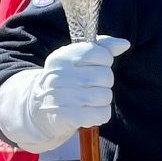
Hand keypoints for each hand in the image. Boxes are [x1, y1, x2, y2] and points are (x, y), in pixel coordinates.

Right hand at [0, 35, 129, 151]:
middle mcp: (61, 75)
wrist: (37, 107)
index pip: (101, 54)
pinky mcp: (69, 116)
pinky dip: (101, 114)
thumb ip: (102, 47)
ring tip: (90, 99)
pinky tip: (90, 111)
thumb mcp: (76, 58)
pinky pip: (102, 114)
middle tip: (92, 86)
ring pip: (106, 96)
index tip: (95, 66)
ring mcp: (64, 96)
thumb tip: (124, 44)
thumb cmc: (65, 79)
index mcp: (63, 57)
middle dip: (104, 82)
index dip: (104, 61)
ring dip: (103, 99)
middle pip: (105, 76)